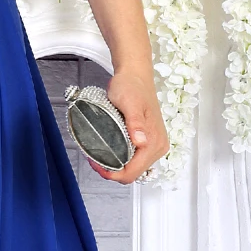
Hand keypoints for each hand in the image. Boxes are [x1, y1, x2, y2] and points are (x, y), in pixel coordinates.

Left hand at [87, 67, 168, 184]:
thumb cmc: (131, 86)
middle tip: (94, 160)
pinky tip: (108, 152)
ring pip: (133, 168)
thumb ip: (135, 122)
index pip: (133, 172)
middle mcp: (157, 146)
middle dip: (112, 172)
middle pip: (133, 173)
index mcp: (154, 142)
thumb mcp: (130, 103)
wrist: (135, 76)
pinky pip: (133, 159)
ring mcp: (153, 145)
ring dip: (116, 167)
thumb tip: (141, 141)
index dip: (113, 174)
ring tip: (99, 156)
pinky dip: (120, 159)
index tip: (96, 165)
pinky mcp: (147, 141)